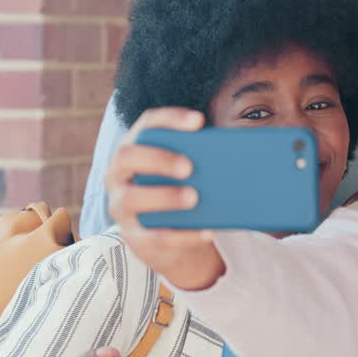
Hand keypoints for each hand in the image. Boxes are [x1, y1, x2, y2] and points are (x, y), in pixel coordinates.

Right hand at [105, 107, 223, 289]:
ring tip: (194, 197)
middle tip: (189, 167)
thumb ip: (198, 160)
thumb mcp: (185, 174)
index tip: (199, 121)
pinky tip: (207, 231)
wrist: (166, 236)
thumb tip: (238, 155)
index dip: (170, 119)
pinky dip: (182, 235)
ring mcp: (121, 206)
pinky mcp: (133, 237)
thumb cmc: (177, 190)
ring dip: (164, 196)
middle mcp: (119, 174)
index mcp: (135, 148)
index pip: (146, 125)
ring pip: (131, 198)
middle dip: (159, 159)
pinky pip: (154, 237)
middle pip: (127, 156)